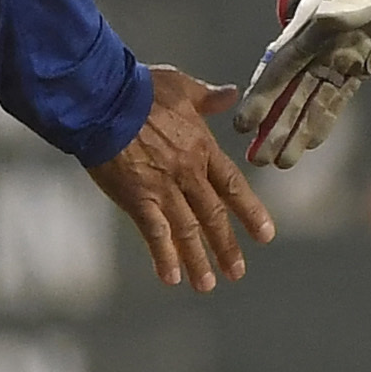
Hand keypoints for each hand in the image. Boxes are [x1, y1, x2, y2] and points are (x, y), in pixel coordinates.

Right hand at [88, 67, 277, 290]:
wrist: (105, 99)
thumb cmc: (141, 89)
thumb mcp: (182, 87)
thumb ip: (208, 97)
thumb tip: (231, 95)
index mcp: (202, 148)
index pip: (233, 186)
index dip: (250, 212)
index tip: (265, 235)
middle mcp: (188, 173)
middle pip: (214, 216)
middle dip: (226, 246)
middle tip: (236, 272)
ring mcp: (164, 188)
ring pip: (188, 231)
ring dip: (199, 260)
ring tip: (207, 285)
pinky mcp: (137, 198)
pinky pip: (155, 233)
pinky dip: (164, 256)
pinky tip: (171, 277)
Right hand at [240, 0, 370, 168]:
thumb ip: (353, 4)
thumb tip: (325, 18)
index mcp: (316, 21)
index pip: (283, 65)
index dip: (263, 96)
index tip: (243, 123)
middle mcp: (321, 40)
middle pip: (291, 89)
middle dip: (273, 124)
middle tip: (256, 160)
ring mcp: (340, 51)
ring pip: (311, 98)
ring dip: (294, 129)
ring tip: (278, 162)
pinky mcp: (362, 58)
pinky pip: (338, 95)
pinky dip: (323, 119)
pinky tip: (310, 143)